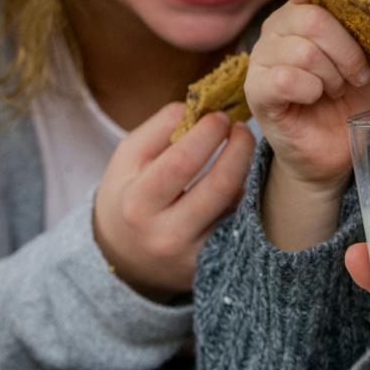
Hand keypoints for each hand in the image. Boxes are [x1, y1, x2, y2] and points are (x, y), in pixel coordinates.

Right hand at [93, 104, 255, 300]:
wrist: (125, 256)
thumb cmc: (129, 194)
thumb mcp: (129, 157)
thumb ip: (161, 126)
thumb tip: (199, 106)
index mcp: (138, 202)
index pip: (182, 161)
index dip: (208, 133)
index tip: (219, 116)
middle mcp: (166, 234)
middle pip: (219, 185)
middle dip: (239, 148)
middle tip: (242, 129)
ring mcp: (193, 254)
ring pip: (235, 204)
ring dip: (245, 169)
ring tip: (241, 147)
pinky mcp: (212, 262)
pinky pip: (239, 221)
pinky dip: (242, 195)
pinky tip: (236, 179)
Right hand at [245, 0, 369, 250]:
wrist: (336, 150)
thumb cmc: (351, 102)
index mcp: (304, 15)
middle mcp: (277, 30)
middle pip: (311, 18)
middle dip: (346, 50)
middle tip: (357, 76)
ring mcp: (262, 60)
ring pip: (302, 51)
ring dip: (332, 76)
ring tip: (334, 91)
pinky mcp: (256, 92)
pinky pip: (287, 79)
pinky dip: (311, 91)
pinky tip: (314, 101)